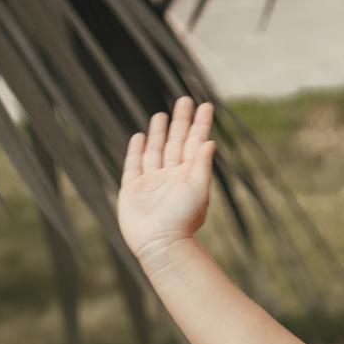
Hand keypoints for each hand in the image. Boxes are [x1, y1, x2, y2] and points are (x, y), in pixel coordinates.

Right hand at [118, 96, 215, 265]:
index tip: (205, 105)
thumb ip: (202, 165)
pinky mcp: (132, 189)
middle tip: (183, 100)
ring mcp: (151, 182)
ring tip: (161, 115)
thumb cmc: (183, 220)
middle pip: (175, 142)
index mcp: (188, 175)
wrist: (160, 243)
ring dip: (158, 132)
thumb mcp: (198, 190)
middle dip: (179, 121)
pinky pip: (133, 164)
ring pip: (154, 150)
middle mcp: (170, 176)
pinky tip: (139, 137)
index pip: (195, 143)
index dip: (199, 124)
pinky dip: (136, 150)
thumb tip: (210, 142)